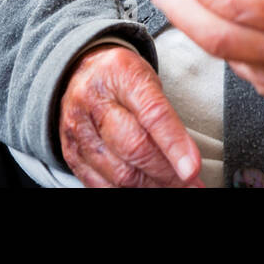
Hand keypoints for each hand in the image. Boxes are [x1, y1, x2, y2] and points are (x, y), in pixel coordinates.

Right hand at [58, 44, 203, 187]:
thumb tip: (188, 156)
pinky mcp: (70, 151)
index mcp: (121, 74)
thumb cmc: (124, 78)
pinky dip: (125, 190)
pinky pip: (98, 182)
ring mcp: (78, 128)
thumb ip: (165, 113)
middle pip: (134, 148)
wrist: (82, 72)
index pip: (153, 114)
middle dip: (167, 173)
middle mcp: (95, 101)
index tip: (193, 168)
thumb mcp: (148, 78)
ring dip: (150, 186)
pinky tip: (145, 188)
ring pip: (118, 171)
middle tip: (190, 184)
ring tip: (173, 187)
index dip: (175, 145)